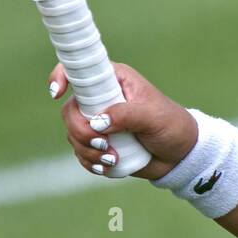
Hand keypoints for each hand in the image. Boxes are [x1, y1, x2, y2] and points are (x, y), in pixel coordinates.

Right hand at [48, 61, 197, 180]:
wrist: (180, 155)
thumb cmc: (172, 126)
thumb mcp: (153, 117)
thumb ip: (126, 115)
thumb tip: (97, 122)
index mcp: (115, 80)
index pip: (79, 70)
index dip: (61, 77)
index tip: (57, 93)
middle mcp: (102, 98)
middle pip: (70, 110)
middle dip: (81, 131)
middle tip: (102, 143)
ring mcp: (99, 122)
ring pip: (73, 134)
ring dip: (87, 150)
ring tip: (112, 158)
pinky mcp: (100, 143)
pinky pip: (81, 152)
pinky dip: (90, 162)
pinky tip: (108, 166)